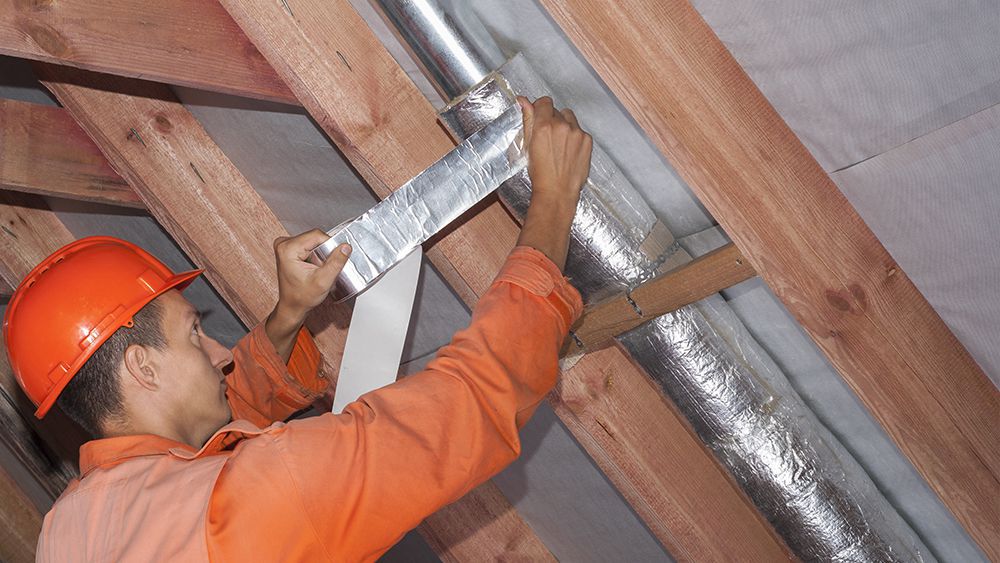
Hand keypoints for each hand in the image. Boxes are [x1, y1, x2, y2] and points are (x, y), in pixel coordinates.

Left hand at [265, 230, 350, 360]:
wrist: (292, 306)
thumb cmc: (301, 297)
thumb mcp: (323, 281)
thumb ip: (336, 262)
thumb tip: (345, 247)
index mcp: (287, 248)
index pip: (317, 235)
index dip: (329, 246)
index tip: (329, 261)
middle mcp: (283, 244)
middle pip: (315, 237)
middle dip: (324, 251)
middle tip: (321, 268)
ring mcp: (284, 245)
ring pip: (313, 240)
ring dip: (320, 253)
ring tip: (317, 268)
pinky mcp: (288, 249)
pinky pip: (309, 244)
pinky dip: (315, 254)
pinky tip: (313, 266)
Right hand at [518, 96, 591, 209]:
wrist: (557, 192)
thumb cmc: (540, 173)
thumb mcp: (528, 145)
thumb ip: (527, 119)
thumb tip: (523, 101)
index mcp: (544, 126)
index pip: (544, 102)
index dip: (541, 109)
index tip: (540, 116)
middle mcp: (561, 126)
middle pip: (556, 111)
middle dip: (552, 121)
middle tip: (548, 139)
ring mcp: (577, 133)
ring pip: (569, 119)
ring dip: (564, 126)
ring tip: (560, 145)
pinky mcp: (587, 140)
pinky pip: (580, 130)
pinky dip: (575, 137)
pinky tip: (569, 151)